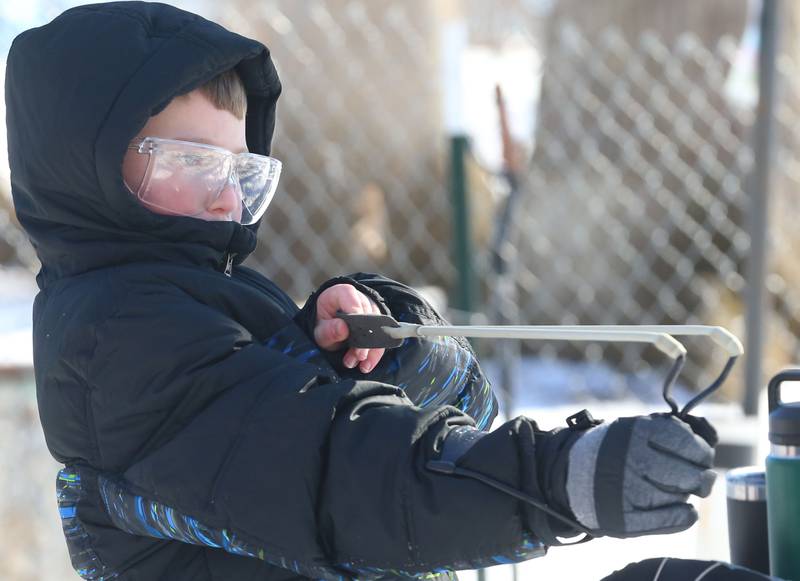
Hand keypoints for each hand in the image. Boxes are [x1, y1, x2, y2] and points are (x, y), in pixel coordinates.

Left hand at [314, 284, 385, 372]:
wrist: (327, 324)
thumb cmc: (323, 323)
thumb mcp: (318, 329)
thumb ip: (328, 330)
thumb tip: (343, 329)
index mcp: (343, 293)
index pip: (354, 302)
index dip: (358, 319)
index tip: (357, 339)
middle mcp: (360, 298)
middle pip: (369, 318)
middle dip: (364, 340)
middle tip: (357, 357)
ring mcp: (371, 310)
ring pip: (378, 330)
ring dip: (368, 350)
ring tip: (356, 363)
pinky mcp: (377, 323)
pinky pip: (381, 339)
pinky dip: (374, 353)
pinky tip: (366, 364)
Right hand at [565, 413, 715, 537]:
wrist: (572, 474)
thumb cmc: (616, 449)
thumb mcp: (638, 428)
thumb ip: (675, 429)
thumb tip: (710, 435)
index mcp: (637, 432)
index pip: (688, 443)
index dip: (701, 451)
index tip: (700, 455)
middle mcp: (633, 460)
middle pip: (690, 475)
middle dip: (698, 476)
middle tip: (694, 476)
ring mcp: (629, 491)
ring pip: (681, 497)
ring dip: (683, 493)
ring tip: (669, 487)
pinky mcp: (626, 519)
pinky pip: (672, 521)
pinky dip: (684, 516)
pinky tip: (682, 509)